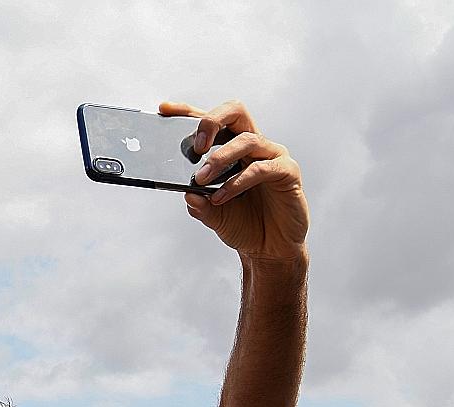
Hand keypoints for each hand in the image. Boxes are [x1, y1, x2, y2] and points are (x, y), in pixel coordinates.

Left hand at [158, 100, 307, 262]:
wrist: (268, 250)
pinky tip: (220, 197)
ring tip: (202, 178)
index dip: (189, 112)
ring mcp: (272, 156)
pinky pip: (261, 168)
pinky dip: (237, 181)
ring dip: (220, 158)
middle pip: (235, 112)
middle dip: (212, 121)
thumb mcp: (212, 214)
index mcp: (233, 149)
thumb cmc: (243, 224)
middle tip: (196, 146)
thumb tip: (185, 191)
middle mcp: (254, 146)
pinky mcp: (287, 172)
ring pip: (247, 139)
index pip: (213, 122)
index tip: (165, 110)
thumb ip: (198, 203)